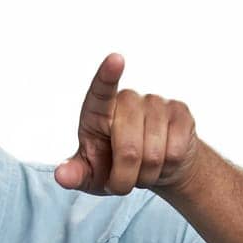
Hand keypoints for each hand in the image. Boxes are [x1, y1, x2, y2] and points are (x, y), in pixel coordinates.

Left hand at [53, 53, 200, 196]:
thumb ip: (75, 174)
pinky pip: (175, 151)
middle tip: (121, 183)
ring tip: (142, 171)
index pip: (101, 91)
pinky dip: (167, 168)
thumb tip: (62, 175)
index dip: (107, 76)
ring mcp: (156, 103)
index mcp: (98, 111)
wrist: (153, 169)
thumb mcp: (89, 175)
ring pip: (154, 154)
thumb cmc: (113, 168)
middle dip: (125, 177)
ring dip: (146, 175)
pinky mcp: (180, 112)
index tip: (115, 59)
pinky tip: (162, 162)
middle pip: (128, 148)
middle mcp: (127, 100)